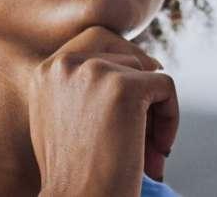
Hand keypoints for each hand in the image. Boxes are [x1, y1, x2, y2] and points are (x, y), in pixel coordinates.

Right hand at [27, 27, 179, 195]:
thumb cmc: (73, 176)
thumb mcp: (63, 120)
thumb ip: (81, 89)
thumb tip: (139, 64)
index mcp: (45, 70)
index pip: (95, 40)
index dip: (123, 65)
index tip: (136, 100)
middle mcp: (65, 64)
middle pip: (124, 51)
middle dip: (141, 84)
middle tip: (148, 123)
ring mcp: (94, 72)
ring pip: (147, 71)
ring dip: (154, 110)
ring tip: (149, 152)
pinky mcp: (125, 87)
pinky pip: (166, 86)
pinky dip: (170, 118)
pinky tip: (158, 152)